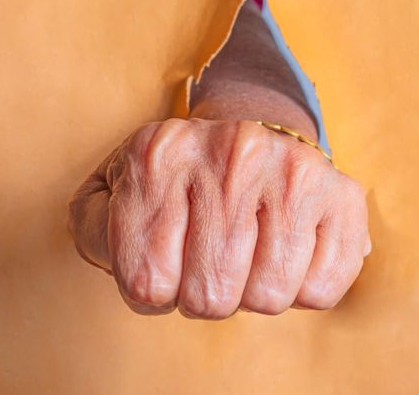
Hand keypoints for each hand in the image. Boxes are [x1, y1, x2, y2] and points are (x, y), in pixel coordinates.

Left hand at [68, 118, 370, 318]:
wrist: (241, 135)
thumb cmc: (168, 178)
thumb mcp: (109, 190)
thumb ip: (92, 225)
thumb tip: (125, 262)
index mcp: (159, 153)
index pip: (146, 282)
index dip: (148, 290)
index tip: (155, 261)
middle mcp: (230, 152)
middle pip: (208, 297)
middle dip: (196, 295)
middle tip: (199, 259)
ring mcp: (292, 170)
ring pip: (266, 299)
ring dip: (245, 292)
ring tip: (238, 252)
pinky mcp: (342, 196)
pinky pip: (319, 291)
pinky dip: (295, 288)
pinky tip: (278, 249)